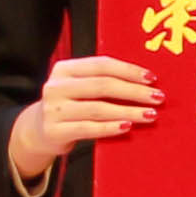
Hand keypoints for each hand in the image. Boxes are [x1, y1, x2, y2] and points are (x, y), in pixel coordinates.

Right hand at [7, 54, 163, 184]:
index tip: (152, 78)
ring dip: (128, 111)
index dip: (129, 70)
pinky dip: (110, 127)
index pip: (101, 65)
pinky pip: (88, 128)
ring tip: (149, 114)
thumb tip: (145, 81)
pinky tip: (127, 127)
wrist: (38, 131)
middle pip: (103, 85)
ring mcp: (54, 110)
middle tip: (157, 98)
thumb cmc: (70, 105)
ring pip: (98, 108)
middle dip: (134, 92)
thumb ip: (102, 80)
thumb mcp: (78, 86)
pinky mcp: (55, 131)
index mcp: (64, 69)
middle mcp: (56, 86)